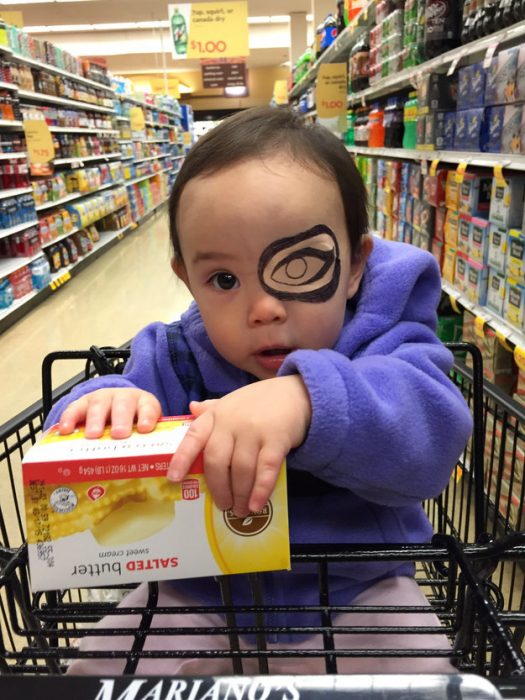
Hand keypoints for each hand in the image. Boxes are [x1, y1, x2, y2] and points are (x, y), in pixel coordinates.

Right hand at [57, 388, 161, 438]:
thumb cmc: (133, 425)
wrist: (117, 409)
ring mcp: (102, 398)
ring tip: (93, 435)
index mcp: (143, 404)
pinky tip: (65, 430)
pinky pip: (75, 408)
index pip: (148, 407)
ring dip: (96, 420)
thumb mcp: (145, 432)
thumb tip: (155, 469)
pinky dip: (69, 418)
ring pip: (99, 404)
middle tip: (119, 434)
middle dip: (121, 419)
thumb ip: (149, 445)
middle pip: (123, 405)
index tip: (145, 429)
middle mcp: (123, 398)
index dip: (147, 417)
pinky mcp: (83, 403)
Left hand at [167, 375, 310, 515]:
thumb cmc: (260, 401)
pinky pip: (266, 469)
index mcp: (217, 415)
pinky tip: (256, 504)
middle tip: (222, 506)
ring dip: (240, 494)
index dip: (182, 458)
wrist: (296, 393)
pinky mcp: (277, 439)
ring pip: (241, 469)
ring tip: (240, 510)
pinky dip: (260, 489)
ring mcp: (254, 430)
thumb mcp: (233, 401)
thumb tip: (191, 407)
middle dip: (218, 488)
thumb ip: (212, 408)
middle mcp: (232, 422)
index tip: (174, 478)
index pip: (194, 436)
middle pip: (217, 460)